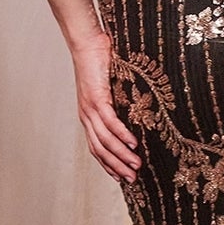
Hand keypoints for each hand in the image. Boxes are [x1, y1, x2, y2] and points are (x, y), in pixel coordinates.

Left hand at [71, 28, 140, 183]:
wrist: (87, 43)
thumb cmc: (100, 63)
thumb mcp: (111, 88)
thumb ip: (119, 101)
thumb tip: (136, 110)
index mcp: (88, 116)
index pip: (96, 148)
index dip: (108, 165)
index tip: (121, 178)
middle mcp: (86, 116)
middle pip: (100, 150)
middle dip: (116, 167)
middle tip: (132, 180)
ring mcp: (90, 108)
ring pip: (105, 140)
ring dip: (121, 155)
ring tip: (137, 166)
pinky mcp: (97, 98)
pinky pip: (110, 122)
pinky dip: (122, 135)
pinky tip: (133, 144)